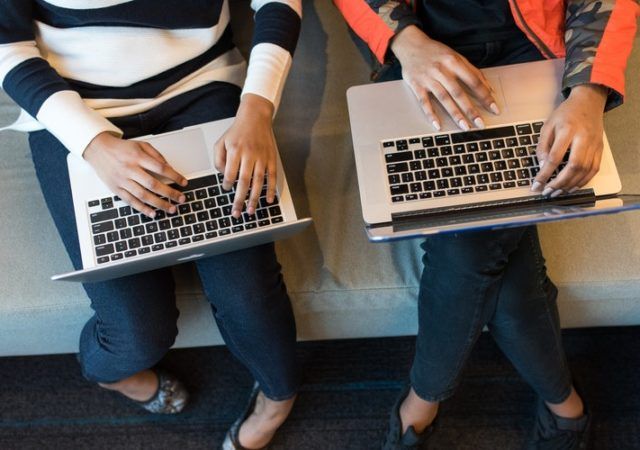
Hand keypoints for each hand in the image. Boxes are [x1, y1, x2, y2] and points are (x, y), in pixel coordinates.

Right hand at [84, 133, 187, 217]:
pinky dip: (142, 209)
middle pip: (153, 184)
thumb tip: (169, 167)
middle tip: (182, 199)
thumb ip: (156, 155)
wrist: (98, 149)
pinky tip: (153, 213)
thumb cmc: (121, 148)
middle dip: (170, 193)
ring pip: (143, 195)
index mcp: (138, 157)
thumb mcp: (140, 145)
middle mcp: (130, 169)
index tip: (184, 182)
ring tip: (171, 209)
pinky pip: (131, 201)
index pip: (161, 168)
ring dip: (159, 204)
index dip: (174, 176)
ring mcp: (122, 180)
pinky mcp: (116, 189)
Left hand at [214, 93, 276, 217]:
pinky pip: (272, 177)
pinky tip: (268, 200)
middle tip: (236, 212)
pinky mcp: (271, 158)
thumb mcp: (221, 141)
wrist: (256, 117)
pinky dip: (271, 190)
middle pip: (244, 181)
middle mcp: (249, 154)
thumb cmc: (237, 131)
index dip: (227, 184)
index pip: (230, 173)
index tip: (226, 189)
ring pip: (258, 182)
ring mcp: (262, 157)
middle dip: (239, 199)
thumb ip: (218, 159)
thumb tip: (224, 176)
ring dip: (254, 198)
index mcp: (235, 150)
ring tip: (250, 211)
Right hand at [391, 25, 499, 130]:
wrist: (411, 45)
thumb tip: (488, 88)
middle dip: (471, 110)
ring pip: (444, 99)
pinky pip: (424, 102)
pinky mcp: (416, 85)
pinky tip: (438, 125)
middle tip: (480, 124)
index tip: (494, 108)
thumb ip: (472, 71)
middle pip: (459, 93)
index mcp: (454, 62)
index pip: (473, 81)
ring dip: (455, 114)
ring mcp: (428, 79)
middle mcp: (442, 70)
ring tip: (465, 127)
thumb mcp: (456, 56)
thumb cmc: (436, 52)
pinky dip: (431, 114)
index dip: (485, 96)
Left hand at [531, 84, 607, 195]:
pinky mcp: (600, 149)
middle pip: (573, 166)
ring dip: (570, 185)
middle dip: (559, 183)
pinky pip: (594, 169)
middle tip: (548, 192)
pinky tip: (572, 187)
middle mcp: (583, 138)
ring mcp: (594, 144)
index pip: (555, 157)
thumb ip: (543, 147)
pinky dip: (583, 181)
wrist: (588, 102)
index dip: (545, 174)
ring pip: (585, 170)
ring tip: (557, 193)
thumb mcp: (547, 126)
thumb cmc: (565, 114)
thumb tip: (542, 167)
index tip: (536, 185)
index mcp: (568, 130)